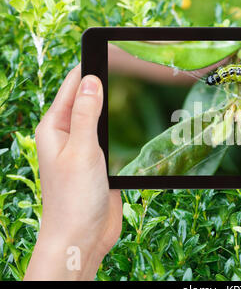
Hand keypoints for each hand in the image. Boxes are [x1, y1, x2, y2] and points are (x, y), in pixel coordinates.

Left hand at [25, 65, 121, 280]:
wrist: (82, 237)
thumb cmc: (74, 198)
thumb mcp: (81, 150)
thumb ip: (85, 115)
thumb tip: (90, 80)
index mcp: (55, 128)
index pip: (72, 86)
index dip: (89, 66)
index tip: (111, 51)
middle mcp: (68, 135)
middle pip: (88, 99)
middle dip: (107, 84)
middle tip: (134, 68)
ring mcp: (85, 149)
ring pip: (102, 119)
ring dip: (116, 107)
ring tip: (138, 91)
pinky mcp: (100, 162)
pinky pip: (112, 138)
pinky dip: (123, 129)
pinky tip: (137, 124)